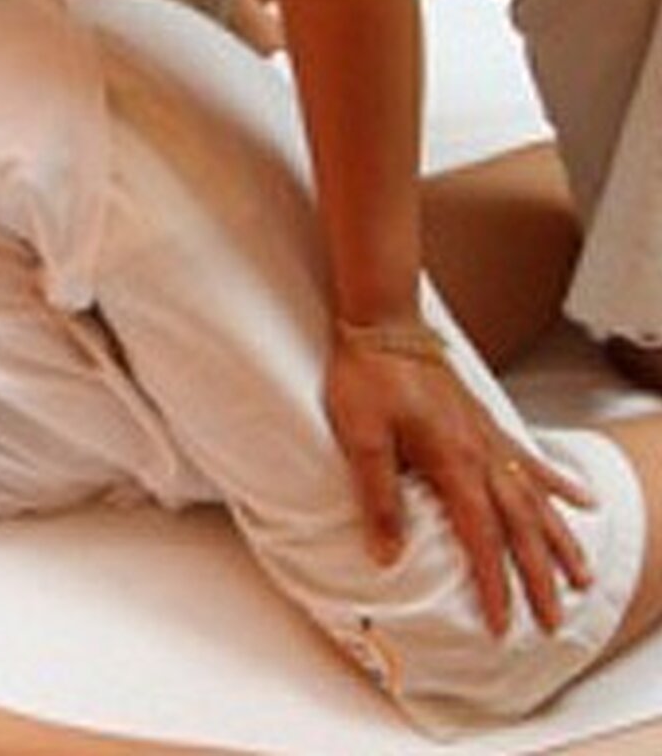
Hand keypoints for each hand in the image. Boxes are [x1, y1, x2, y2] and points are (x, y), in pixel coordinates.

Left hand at [325, 328, 594, 635]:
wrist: (383, 323)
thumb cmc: (368, 377)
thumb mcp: (361, 440)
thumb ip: (377, 498)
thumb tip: (387, 554)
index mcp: (452, 463)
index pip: (479, 537)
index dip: (491, 583)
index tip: (500, 621)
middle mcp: (481, 455)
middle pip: (518, 528)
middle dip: (537, 578)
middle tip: (553, 618)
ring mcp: (489, 438)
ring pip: (536, 500)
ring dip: (558, 541)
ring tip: (582, 575)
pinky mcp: (487, 423)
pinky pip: (532, 462)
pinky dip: (558, 484)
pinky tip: (581, 501)